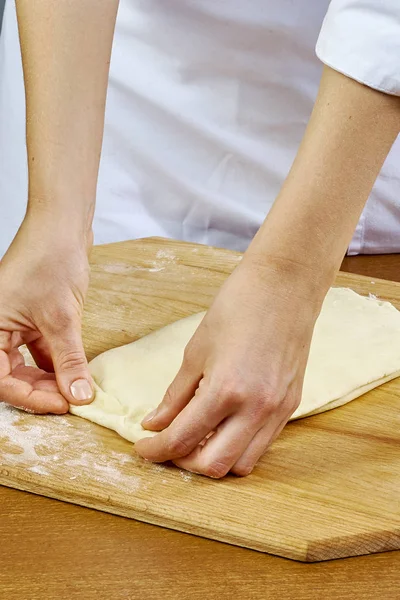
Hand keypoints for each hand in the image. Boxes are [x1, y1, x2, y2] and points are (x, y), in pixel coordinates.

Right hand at [0, 217, 93, 413]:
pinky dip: (58, 362)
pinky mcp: (34, 319)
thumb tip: (78, 395)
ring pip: (27, 365)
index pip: (0, 379)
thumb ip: (69, 360)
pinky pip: (41, 350)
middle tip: (71, 400)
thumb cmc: (50, 260)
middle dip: (41, 390)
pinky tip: (76, 371)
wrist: (63, 227)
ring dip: (51, 378)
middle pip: (12, 375)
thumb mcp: (61, 318)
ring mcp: (15, 324)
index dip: (29, 397)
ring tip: (76, 389)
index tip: (60, 405)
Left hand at [136, 256, 323, 476]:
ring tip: (197, 436)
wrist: (285, 286)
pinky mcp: (292, 406)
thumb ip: (176, 395)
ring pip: (242, 464)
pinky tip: (223, 426)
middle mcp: (256, 409)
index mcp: (225, 391)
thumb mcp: (196, 351)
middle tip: (168, 443)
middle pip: (214, 466)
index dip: (155, 450)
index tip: (142, 447)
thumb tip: (155, 424)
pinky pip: (263, 444)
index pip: (182, 440)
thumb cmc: (237, 308)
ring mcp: (278, 410)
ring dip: (214, 459)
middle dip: (183, 462)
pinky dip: (238, 446)